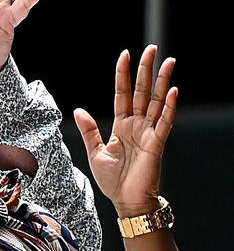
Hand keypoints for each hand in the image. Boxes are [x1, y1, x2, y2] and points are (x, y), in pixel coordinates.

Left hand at [74, 46, 177, 216]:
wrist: (125, 201)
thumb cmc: (112, 181)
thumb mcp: (95, 153)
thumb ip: (89, 131)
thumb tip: (78, 110)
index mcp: (121, 126)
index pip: (123, 94)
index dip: (123, 75)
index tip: (125, 55)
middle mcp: (136, 126)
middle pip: (142, 92)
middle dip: (146, 70)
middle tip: (151, 48)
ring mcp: (148, 133)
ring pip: (156, 102)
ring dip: (163, 82)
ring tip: (168, 62)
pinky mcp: (156, 144)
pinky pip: (164, 123)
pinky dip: (169, 108)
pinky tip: (172, 92)